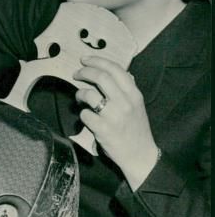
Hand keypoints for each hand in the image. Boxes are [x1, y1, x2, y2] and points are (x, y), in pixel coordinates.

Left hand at [73, 55, 159, 188]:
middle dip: (84, 72)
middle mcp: (125, 102)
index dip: (97, 61)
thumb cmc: (137, 130)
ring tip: (79, 97)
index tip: (85, 60)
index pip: (115, 69)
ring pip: (89, 94)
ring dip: (80, 93)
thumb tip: (119, 73)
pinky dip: (82, 114)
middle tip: (76, 73)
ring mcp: (114, 116)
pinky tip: (86, 117)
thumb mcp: (138, 106)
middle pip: (101, 77)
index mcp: (134, 94)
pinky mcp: (103, 130)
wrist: (140, 156)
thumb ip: (128, 89)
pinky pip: (85, 115)